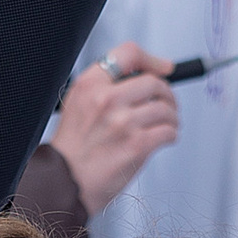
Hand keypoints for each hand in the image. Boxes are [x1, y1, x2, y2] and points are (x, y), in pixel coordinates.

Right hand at [50, 43, 178, 216]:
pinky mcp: (137, 146)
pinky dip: (171, 134)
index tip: (164, 68)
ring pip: (165, 109)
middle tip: (167, 104)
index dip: (152, 60)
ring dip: (172, 117)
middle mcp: (106, 99)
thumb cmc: (74, 149)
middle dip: (167, 94)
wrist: (65, 183)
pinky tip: (164, 138)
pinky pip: (168, 131)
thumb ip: (105, 87)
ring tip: (167, 124)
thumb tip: (146, 76)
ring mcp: (122, 123)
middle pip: (154, 82)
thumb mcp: (78, 104)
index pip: (128, 53)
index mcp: (89, 85)